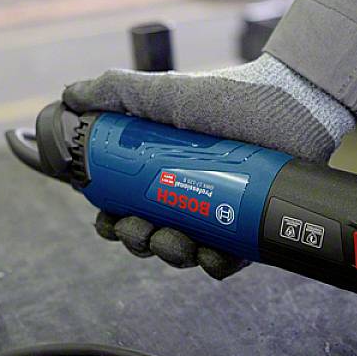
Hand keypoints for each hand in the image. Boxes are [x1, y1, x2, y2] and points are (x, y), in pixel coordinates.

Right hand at [64, 54, 354, 277]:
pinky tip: (210, 255)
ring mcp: (216, 215)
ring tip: (175, 240)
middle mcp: (184, 195)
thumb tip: (69, 94)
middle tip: (138, 229)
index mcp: (158, 170)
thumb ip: (115, 91)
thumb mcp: (164, 93)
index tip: (106, 218)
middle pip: (147, 235)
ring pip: (182, 253)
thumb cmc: (227, 97)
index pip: (122, 206)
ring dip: (169, 255)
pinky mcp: (246, 230)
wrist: (288, 104)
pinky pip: (225, 260)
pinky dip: (214, 264)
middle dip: (136, 240)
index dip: (110, 220)